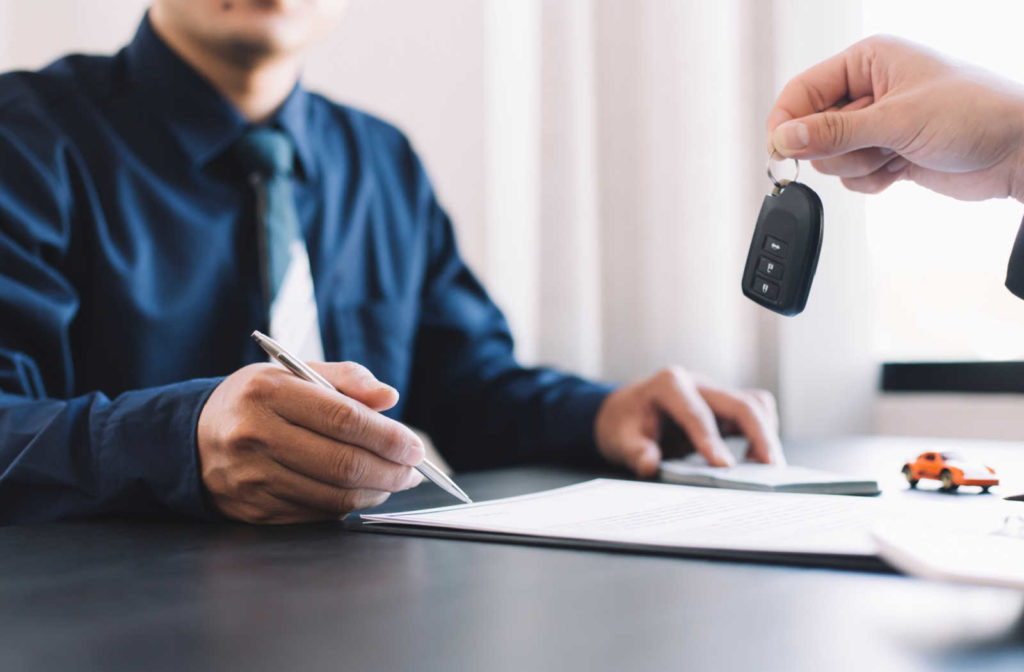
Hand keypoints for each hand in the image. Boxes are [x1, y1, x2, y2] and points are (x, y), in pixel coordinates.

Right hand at [197, 362, 423, 523]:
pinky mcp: (254, 510)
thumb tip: (388, 397)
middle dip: (390, 470)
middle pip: (342, 463)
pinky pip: (316, 514)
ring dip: (375, 492)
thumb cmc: (255, 401)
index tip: (414, 446)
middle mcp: (255, 435)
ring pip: (334, 495)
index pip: (343, 419)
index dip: (388, 437)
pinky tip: (359, 492)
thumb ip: (344, 378)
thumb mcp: (292, 373)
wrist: (192, 437)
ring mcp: (252, 478)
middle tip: (412, 470)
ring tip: (392, 481)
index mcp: (268, 393)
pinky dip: (347, 506)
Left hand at [594, 367, 783, 477]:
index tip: (725, 467)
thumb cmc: (624, 423)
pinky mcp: (725, 407)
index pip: (696, 412)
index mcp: (669, 384)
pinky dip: (762, 435)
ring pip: (756, 404)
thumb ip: (635, 451)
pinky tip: (758, 463)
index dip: (711, 439)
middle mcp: (698, 383)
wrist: (625, 412)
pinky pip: (755, 414)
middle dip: (759, 435)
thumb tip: (649, 465)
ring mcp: (715, 393)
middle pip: (741, 403)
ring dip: (766, 434)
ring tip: (767, 469)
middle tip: (770, 469)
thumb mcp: (619, 438)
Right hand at [767, 35, 1023, 200]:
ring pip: (832, 157)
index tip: (779, 151)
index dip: (787, 122)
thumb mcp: (897, 120)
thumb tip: (784, 138)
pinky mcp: (886, 154)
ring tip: (897, 153)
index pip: (803, 90)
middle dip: (840, 147)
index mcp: (868, 61)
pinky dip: (872, 180)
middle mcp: (868, 91)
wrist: (1018, 152)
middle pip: (813, 129)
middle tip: (875, 145)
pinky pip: (853, 177)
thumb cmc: (976, 114)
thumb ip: (834, 132)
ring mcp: (877, 125)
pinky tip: (902, 167)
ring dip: (861, 165)